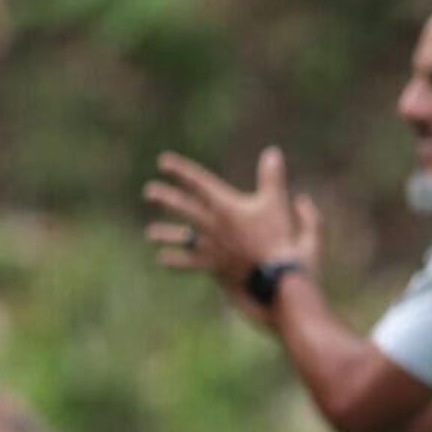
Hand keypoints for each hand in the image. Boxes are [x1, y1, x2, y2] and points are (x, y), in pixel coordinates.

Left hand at [145, 147, 322, 301]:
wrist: (277, 279)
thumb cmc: (282, 241)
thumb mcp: (279, 204)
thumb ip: (273, 178)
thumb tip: (272, 152)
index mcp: (227, 207)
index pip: (198, 183)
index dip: (180, 171)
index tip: (163, 162)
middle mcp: (214, 225)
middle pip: (183, 207)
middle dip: (164, 198)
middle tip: (149, 192)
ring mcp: (211, 247)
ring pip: (181, 237)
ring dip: (164, 233)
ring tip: (151, 233)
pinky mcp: (213, 267)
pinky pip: (189, 263)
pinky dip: (175, 261)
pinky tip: (163, 259)